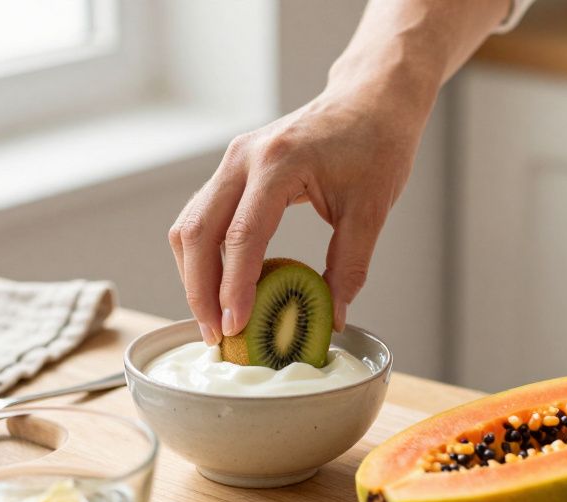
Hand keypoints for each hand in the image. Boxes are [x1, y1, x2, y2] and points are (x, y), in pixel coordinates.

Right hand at [167, 79, 430, 344]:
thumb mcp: (372, 209)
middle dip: (200, 290)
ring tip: (214, 319)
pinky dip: (203, 256)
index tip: (235, 327)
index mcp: (278, 163)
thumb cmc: (376, 145)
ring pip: (190, 225)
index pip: (242, 236)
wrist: (370, 100)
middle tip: (216, 335)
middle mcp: (243, 158)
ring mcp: (232, 161)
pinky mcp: (232, 169)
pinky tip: (220, 287)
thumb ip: (350, 266)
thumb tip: (331, 318)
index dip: (234, 288)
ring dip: (194, 276)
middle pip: (198, 232)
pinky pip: (201, 217)